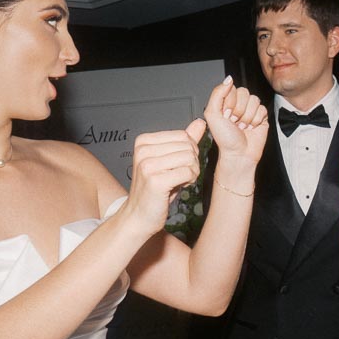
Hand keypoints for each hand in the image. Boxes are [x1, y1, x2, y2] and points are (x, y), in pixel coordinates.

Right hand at [125, 121, 210, 237]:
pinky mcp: (155, 180)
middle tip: (179, 176)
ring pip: (190, 158)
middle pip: (188, 146)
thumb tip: (200, 122)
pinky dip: (190, 181)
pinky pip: (189, 172)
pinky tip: (178, 187)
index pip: (183, 135)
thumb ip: (184, 141)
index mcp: (144, 141)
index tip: (177, 165)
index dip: (188, 151)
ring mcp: (147, 165)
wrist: (138, 216)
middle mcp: (143, 150)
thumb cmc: (155, 189)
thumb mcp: (170, 160)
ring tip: (178, 181)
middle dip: (191, 162)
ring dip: (192, 172)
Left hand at [202, 76, 269, 166]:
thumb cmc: (224, 138)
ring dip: (247, 117)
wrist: (238, 154)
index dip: (230, 102)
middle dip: (239, 110)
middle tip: (233, 122)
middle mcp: (238, 104)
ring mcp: (250, 109)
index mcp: (226, 101)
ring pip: (254, 100)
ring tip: (242, 127)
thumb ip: (218, 93)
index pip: (232, 88)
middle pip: (245, 93)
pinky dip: (256, 120)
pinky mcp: (262, 116)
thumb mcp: (212, 114)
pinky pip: (262, 109)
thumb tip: (229, 78)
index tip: (225, 115)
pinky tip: (251, 128)